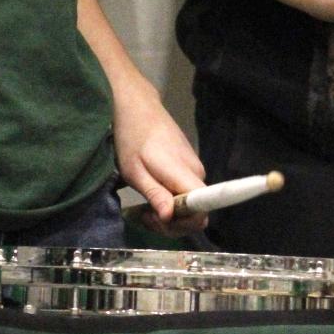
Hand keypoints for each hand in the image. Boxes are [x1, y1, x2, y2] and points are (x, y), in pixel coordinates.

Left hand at [113, 79, 207, 229]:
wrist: (138, 108)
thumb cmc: (132, 139)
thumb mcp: (135, 171)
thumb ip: (155, 194)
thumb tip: (170, 217)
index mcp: (185, 174)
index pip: (202, 211)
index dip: (183, 224)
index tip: (158, 220)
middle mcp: (197, 174)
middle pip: (196, 213)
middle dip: (171, 224)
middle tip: (144, 217)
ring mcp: (195, 170)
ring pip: (190, 206)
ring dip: (168, 215)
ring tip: (143, 209)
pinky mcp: (189, 168)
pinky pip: (186, 195)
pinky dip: (169, 203)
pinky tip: (150, 198)